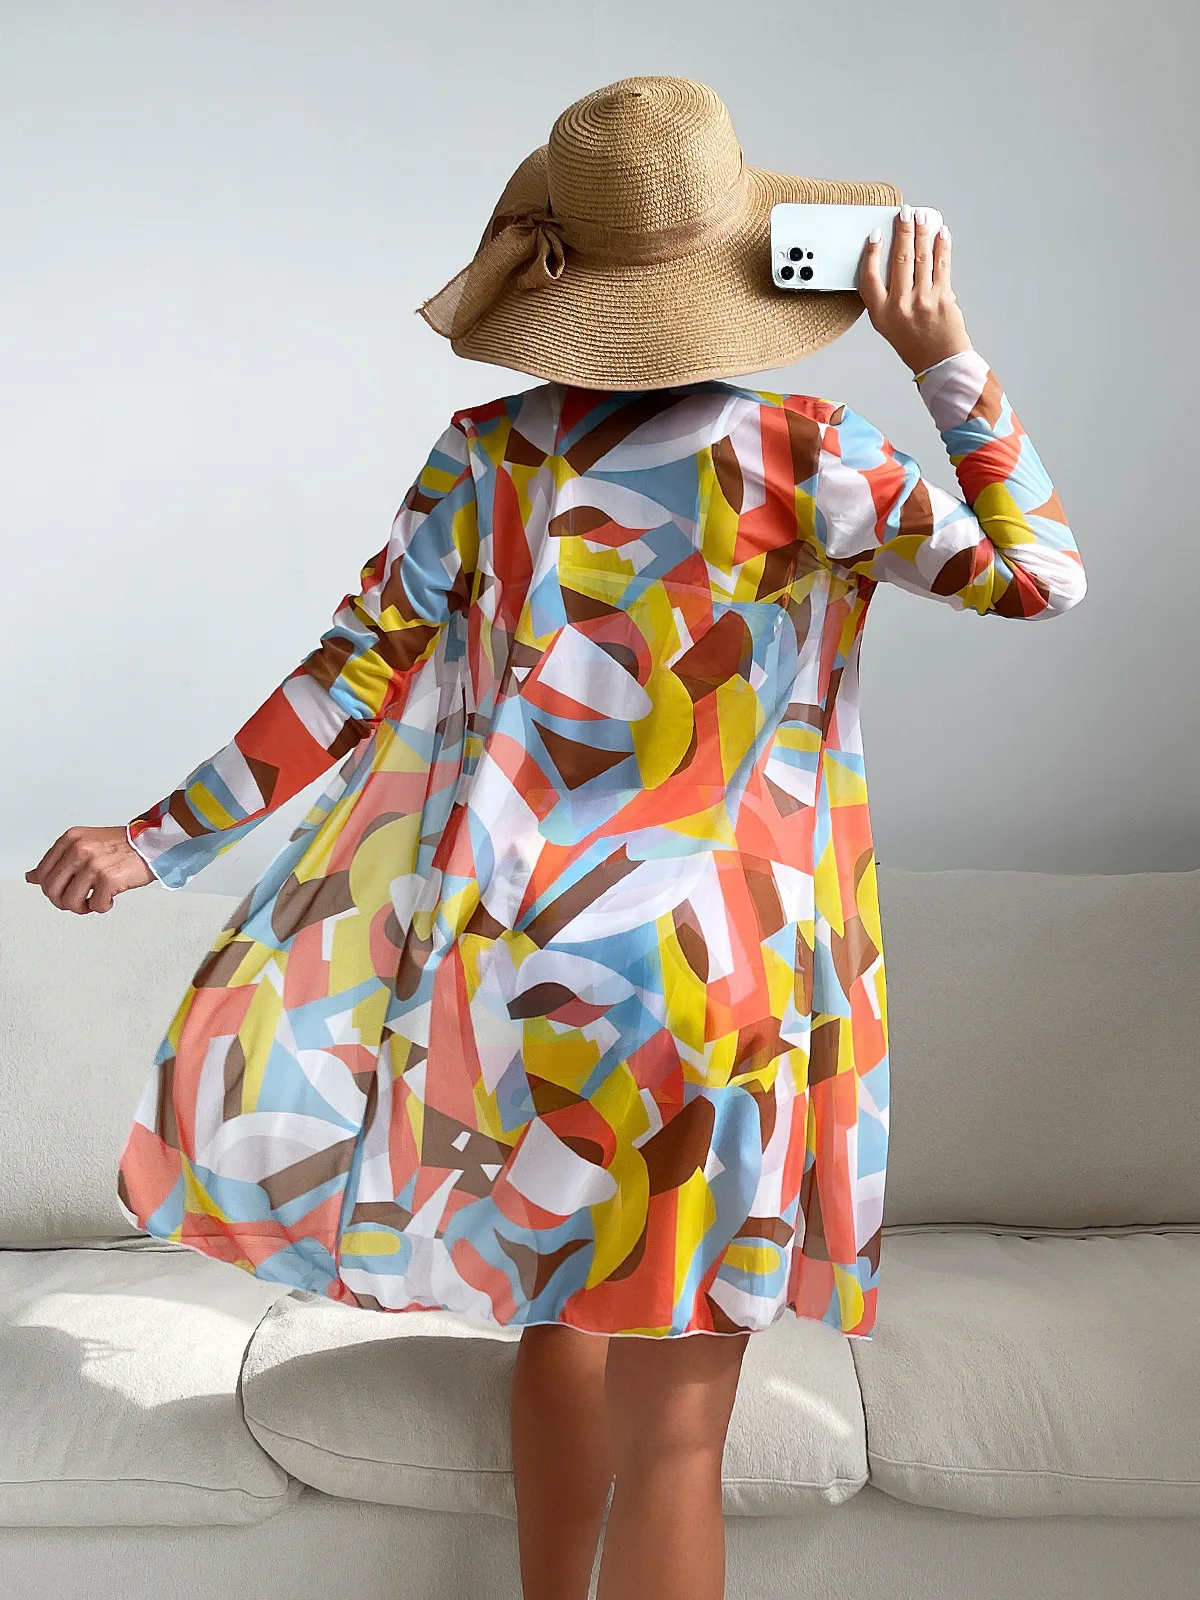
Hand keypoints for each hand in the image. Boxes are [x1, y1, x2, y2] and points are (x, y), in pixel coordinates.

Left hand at [26, 826, 155, 913]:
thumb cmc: (123, 845)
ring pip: (69, 901)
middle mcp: (79, 849)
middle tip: (78, 900)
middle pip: (51, 889)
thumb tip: (32, 877)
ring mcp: (93, 864)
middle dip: (63, 901)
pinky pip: (95, 905)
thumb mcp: (85, 844)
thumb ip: (58, 860)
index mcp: (71, 839)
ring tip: (93, 901)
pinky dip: (102, 906)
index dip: (51, 888)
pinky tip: (109, 898)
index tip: (63, 891)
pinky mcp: (108, 879)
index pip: (42, 872)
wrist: (152, 844)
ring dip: (82, 907)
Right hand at [858, 206, 972, 373]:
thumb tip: (900, 260)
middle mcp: (900, 305)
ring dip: (922, 232)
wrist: (939, 362)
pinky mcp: (942, 297)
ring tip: (922, 216)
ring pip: (921, 257)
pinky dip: (942, 247)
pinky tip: (941, 234)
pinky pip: (941, 266)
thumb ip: (889, 296)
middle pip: (899, 259)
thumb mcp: (889, 324)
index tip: (876, 235)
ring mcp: (922, 300)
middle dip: (903, 231)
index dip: (872, 253)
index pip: (870, 276)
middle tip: (904, 212)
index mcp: (881, 313)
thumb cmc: (914, 344)